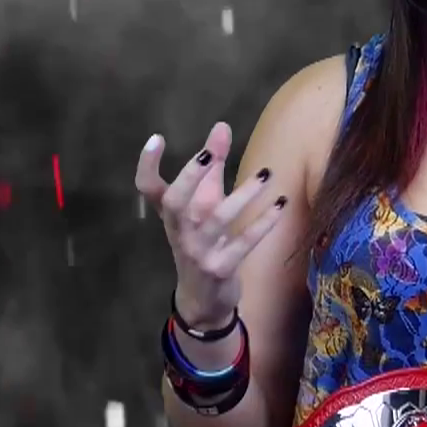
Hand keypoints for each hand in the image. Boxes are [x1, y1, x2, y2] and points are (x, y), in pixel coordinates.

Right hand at [135, 121, 289, 327]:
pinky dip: (263, 224)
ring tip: (267, 174)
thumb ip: (212, 167)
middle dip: (191, 176)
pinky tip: (280, 205)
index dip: (146, 164)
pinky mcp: (220, 269)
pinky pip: (243, 244)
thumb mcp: (203, 205)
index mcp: (170, 215)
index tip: (156, 138)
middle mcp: (179, 232)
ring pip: (216, 220)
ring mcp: (198, 253)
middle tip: (211, 153)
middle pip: (175, 202)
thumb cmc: (202, 241)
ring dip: (243, 196)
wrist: (202, 299)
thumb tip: (222, 127)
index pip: (147, 188)